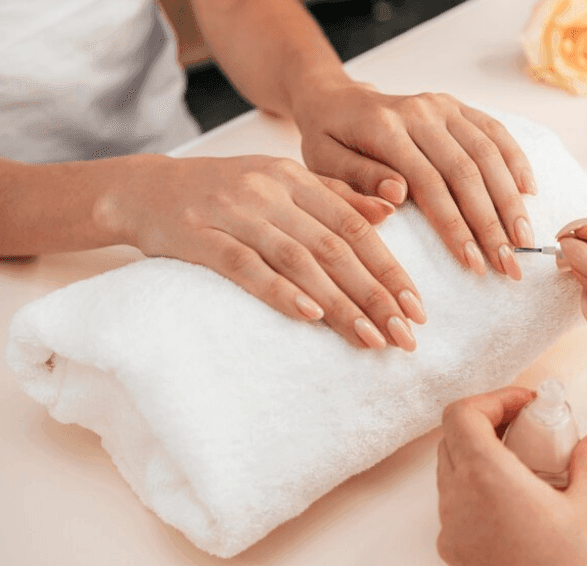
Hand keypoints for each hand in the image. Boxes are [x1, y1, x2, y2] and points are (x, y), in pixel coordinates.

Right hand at [105, 154, 425, 350]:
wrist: (145, 187)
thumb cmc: (224, 191)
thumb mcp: (281, 183)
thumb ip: (335, 196)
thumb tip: (390, 212)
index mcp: (296, 179)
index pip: (356, 228)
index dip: (390, 269)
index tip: (417, 308)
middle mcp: (271, 192)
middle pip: (335, 247)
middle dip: (375, 294)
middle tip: (405, 335)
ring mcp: (234, 212)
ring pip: (299, 260)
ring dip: (340, 303)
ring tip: (371, 339)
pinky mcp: (200, 236)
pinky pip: (246, 265)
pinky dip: (280, 291)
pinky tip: (311, 316)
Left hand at [294, 81, 536, 280]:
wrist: (335, 99)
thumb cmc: (327, 141)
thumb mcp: (323, 166)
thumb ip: (358, 182)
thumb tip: (398, 197)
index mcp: (384, 128)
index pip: (429, 184)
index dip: (456, 227)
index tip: (475, 265)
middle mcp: (420, 112)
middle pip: (467, 171)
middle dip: (493, 224)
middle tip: (510, 265)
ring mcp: (442, 106)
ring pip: (488, 154)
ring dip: (510, 201)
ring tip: (524, 242)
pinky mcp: (456, 106)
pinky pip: (495, 131)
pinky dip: (515, 161)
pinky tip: (529, 193)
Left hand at [437, 387, 586, 565]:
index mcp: (487, 481)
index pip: (461, 414)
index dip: (494, 398)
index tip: (527, 405)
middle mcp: (459, 503)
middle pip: (453, 438)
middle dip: (491, 422)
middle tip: (533, 428)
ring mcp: (453, 531)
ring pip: (452, 470)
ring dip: (484, 454)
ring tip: (533, 465)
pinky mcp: (458, 555)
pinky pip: (458, 504)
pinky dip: (480, 487)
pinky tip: (523, 501)